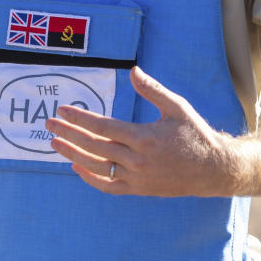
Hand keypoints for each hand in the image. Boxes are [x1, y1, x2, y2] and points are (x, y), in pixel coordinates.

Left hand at [46, 66, 236, 197]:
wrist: (212, 170)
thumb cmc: (194, 134)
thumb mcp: (177, 107)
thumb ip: (152, 90)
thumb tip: (133, 71)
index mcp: (144, 137)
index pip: (103, 127)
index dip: (79, 119)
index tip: (62, 110)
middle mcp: (137, 160)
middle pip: (93, 146)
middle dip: (68, 134)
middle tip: (49, 124)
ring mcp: (136, 177)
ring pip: (96, 167)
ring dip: (72, 155)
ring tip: (54, 144)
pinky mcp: (138, 189)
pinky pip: (107, 186)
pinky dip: (90, 178)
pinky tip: (76, 166)